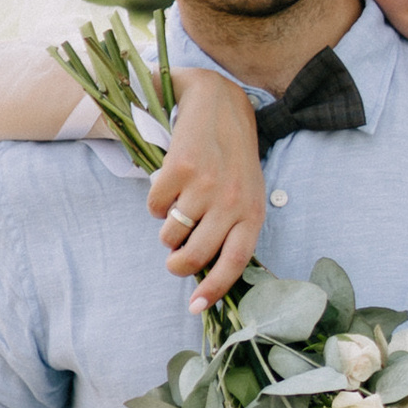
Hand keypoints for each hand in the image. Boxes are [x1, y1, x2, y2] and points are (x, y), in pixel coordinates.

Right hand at [148, 72, 264, 303]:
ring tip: (176, 210)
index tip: (195, 307)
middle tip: (173, 260)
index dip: (214, 289)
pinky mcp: (181, 167)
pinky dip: (155, 202)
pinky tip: (168, 185)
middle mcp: (232, 201)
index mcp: (253, 211)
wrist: (218, 99)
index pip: (235, 262)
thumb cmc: (232, 154)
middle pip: (195, 255)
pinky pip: (155, 206)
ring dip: (166, 229)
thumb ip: (233, 226)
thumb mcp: (246, 190)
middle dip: (177, 264)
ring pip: (171, 234)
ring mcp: (207, 185)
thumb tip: (207, 271)